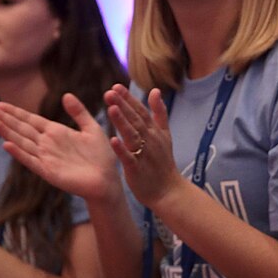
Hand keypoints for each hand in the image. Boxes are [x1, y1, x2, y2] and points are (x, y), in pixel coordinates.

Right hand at [0, 93, 121, 203]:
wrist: (107, 181)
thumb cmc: (101, 156)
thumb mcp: (91, 128)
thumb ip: (78, 112)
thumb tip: (66, 95)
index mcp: (55, 132)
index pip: (30, 120)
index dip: (14, 112)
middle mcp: (47, 144)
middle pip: (21, 129)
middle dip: (4, 119)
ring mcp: (46, 158)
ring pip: (22, 142)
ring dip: (7, 133)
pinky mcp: (49, 172)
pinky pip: (31, 161)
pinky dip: (19, 153)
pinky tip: (7, 145)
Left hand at [103, 85, 183, 208]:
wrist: (168, 191)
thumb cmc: (163, 162)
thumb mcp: (165, 134)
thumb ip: (159, 112)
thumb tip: (154, 90)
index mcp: (154, 131)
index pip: (140, 111)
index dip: (129, 99)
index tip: (116, 86)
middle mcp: (150, 140)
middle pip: (135, 119)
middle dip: (123, 105)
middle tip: (110, 92)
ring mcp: (144, 154)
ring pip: (132, 135)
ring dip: (122, 122)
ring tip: (111, 108)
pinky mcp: (137, 169)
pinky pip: (129, 158)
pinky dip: (122, 149)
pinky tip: (113, 140)